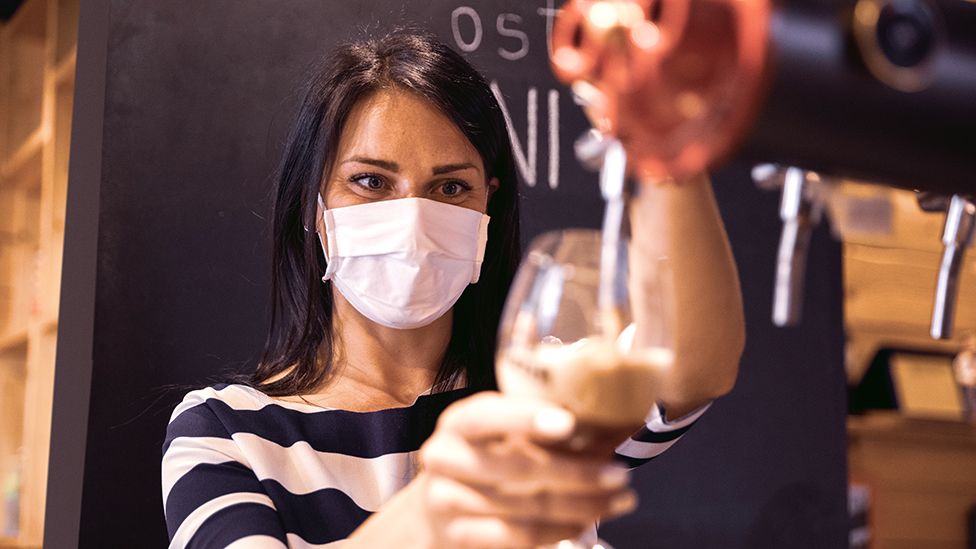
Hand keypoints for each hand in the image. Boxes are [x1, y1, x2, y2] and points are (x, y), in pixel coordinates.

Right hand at [418, 392, 636, 548]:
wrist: (438, 510)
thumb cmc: (485, 463)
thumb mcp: (504, 438)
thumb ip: (548, 431)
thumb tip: (615, 426)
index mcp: (458, 422)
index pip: (487, 416)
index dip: (525, 418)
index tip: (567, 422)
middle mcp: (445, 456)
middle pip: (518, 467)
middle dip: (578, 472)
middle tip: (621, 474)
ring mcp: (445, 499)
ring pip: (526, 507)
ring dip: (580, 506)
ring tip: (618, 501)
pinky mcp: (456, 536)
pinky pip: (518, 536)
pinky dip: (558, 531)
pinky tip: (585, 524)